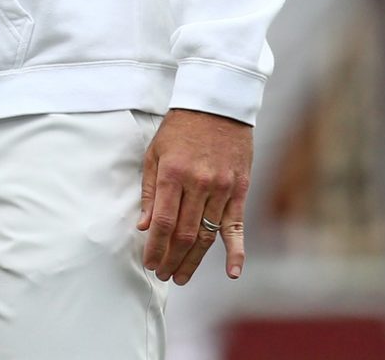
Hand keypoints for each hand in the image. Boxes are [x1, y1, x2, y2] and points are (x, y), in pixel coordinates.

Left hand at [138, 108, 252, 284]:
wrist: (216, 108)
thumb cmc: (178, 130)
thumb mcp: (154, 154)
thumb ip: (150, 191)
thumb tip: (145, 226)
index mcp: (173, 174)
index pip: (164, 222)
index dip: (156, 247)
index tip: (149, 263)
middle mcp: (199, 184)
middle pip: (184, 233)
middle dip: (171, 259)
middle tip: (162, 275)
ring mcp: (222, 189)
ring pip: (207, 234)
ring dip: (194, 260)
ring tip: (181, 277)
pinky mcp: (239, 191)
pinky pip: (236, 226)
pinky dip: (236, 251)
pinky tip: (232, 272)